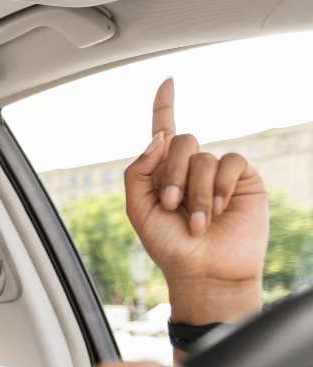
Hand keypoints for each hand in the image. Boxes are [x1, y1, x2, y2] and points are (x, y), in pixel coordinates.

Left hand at [124, 78, 266, 322]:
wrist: (204, 271)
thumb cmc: (169, 246)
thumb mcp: (137, 210)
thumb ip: (138, 171)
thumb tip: (157, 137)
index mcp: (162, 172)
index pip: (163, 131)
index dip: (165, 105)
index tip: (168, 81)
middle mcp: (190, 167)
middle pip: (180, 140)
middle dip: (171, 174)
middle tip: (170, 206)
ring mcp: (217, 172)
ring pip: (202, 156)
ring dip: (194, 192)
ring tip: (197, 222)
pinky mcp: (242, 179)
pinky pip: (230, 162)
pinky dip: (218, 186)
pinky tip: (218, 209)